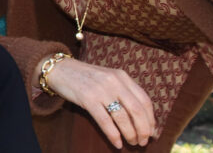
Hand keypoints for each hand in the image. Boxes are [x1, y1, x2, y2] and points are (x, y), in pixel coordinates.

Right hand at [39, 56, 155, 148]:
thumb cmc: (87, 78)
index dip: (151, 120)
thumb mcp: (109, 79)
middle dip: (143, 130)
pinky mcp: (87, 98)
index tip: (152, 132)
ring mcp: (101, 89)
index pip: (145, 100)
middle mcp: (114, 81)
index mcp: (122, 76)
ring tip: (132, 143)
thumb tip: (144, 120)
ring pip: (123, 117)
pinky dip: (114, 135)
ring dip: (130, 134)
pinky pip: (105, 121)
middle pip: (137, 110)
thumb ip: (125, 93)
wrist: (61, 70)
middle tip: (143, 142)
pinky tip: (117, 143)